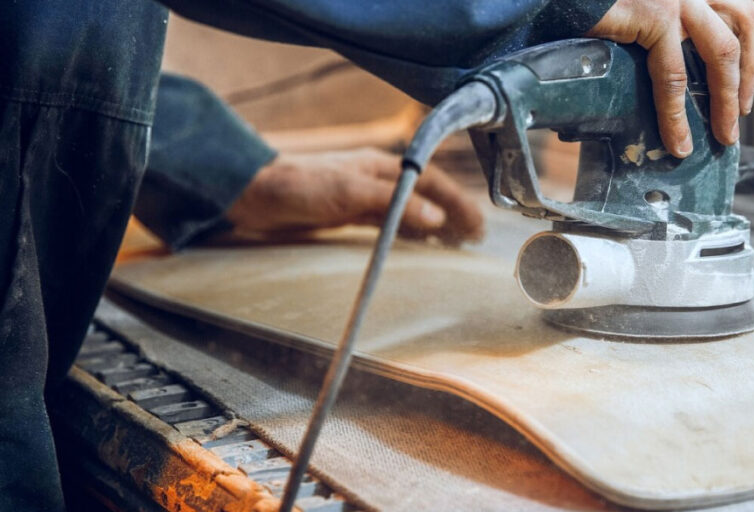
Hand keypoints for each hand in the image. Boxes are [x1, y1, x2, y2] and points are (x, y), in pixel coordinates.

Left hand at [226, 148, 483, 244]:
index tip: (477, 225)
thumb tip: (438, 219)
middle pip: (425, 196)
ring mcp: (362, 196)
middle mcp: (375, 178)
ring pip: (409, 210)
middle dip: (453, 215)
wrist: (253, 194)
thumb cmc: (298, 186)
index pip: (432, 182)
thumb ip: (395, 205)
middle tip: (474, 238)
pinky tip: (415, 245)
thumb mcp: (351, 194)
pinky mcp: (347, 213)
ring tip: (454, 244)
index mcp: (381, 166)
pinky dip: (408, 233)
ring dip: (434, 225)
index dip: (458, 203)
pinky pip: (389, 223)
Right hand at [587, 0, 753, 156]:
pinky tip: (677, 137)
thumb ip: (663, 24)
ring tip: (723, 133)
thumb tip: (675, 62)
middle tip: (740, 116)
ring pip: (722, 53)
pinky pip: (674, 75)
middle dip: (746, 79)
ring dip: (726, 99)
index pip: (743, 8)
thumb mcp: (642, 7)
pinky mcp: (654, 16)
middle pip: (742, 29)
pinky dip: (677, 113)